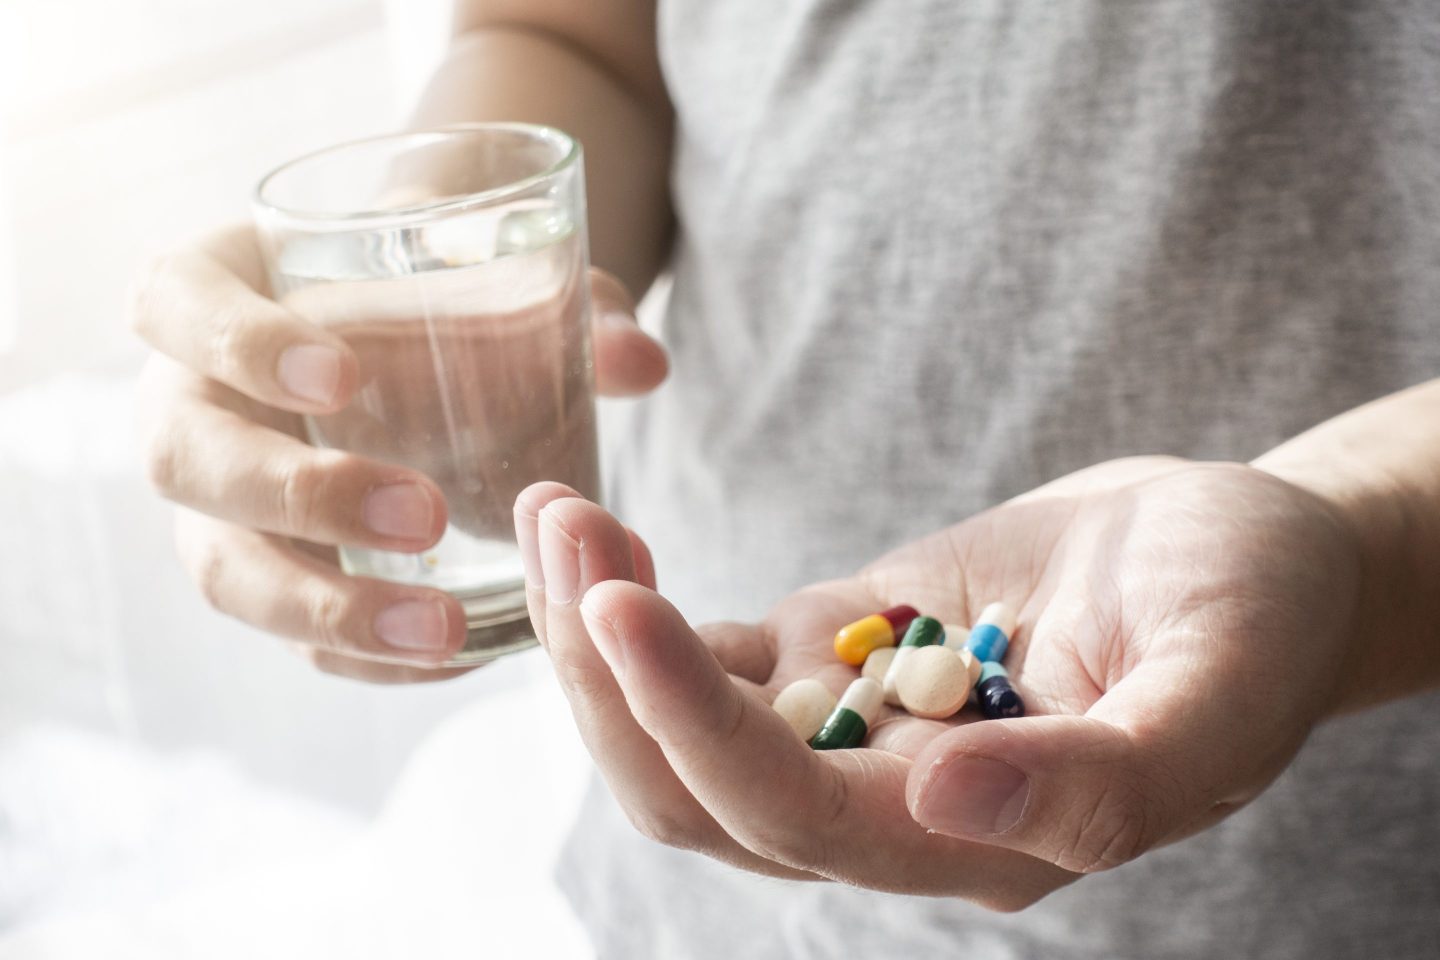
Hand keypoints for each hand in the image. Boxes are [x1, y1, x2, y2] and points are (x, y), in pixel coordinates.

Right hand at [132, 223, 666, 681]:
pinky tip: (448, 656)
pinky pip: (284, 632)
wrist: (412, 336)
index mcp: (214, 293)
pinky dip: (360, 652)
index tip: (344, 375)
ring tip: (442, 628)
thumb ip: (567, 304)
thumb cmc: (430, 291)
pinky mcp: (262, 572)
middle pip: (185, 457)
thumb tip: (645, 362)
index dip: (237, 341)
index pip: (172, 302)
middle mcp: (190, 401)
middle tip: (425, 517)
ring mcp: (214, 502)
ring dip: (325, 607)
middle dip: (298, 495)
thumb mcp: (492, 275)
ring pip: (222, 569)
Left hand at [515, 456, 1360, 907]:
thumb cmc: (1251, 616)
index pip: (791, 815)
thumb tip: (943, 801)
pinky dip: (636, 603)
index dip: (692, 724)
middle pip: (693, 790)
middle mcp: (884, 805)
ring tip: (557, 512)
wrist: (1232, 553)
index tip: (618, 604)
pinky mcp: (830, 654)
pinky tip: (591, 533)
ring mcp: (845, 728)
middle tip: (562, 533)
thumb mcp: (1217, 690)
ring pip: (676, 725)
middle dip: (606, 677)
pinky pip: (704, 655)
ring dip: (595, 633)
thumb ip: (1106, 777)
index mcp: (968, 839)